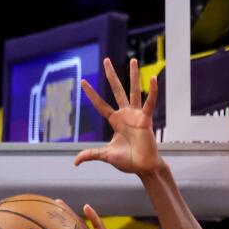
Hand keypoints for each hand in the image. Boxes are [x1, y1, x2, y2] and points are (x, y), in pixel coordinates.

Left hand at [74, 58, 162, 174]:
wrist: (143, 167)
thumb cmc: (128, 161)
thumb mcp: (106, 155)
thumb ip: (91, 154)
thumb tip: (75, 162)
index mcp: (115, 121)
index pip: (100, 104)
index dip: (91, 94)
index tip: (83, 82)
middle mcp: (125, 114)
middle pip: (117, 90)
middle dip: (111, 75)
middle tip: (106, 60)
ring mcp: (136, 115)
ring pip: (134, 91)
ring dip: (134, 76)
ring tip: (133, 60)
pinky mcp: (146, 119)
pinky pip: (150, 103)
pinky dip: (153, 91)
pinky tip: (154, 79)